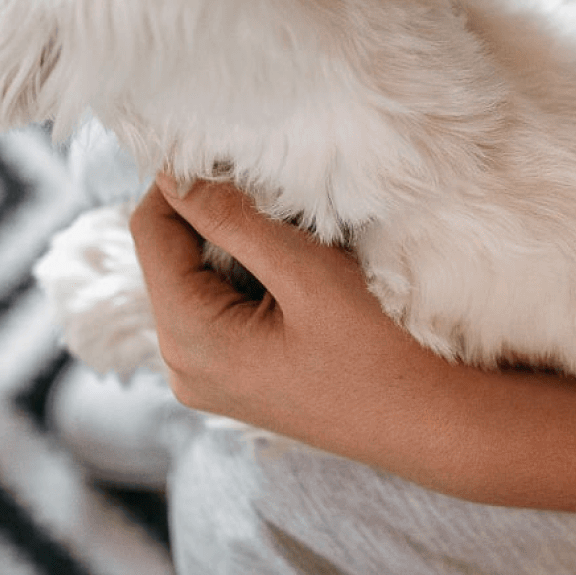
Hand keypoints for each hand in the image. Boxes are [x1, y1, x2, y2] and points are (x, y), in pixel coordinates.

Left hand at [129, 177, 454, 461]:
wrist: (425, 422)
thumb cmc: (376, 349)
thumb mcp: (305, 272)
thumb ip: (234, 219)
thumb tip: (177, 173)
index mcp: (189, 338)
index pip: (151, 231)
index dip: (181, 182)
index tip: (231, 152)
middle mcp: (182, 365)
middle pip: (170, 255)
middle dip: (214, 216)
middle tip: (278, 197)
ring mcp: (205, 377)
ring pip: (196, 278)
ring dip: (237, 245)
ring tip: (297, 241)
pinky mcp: (232, 379)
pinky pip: (219, 307)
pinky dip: (249, 276)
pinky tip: (297, 278)